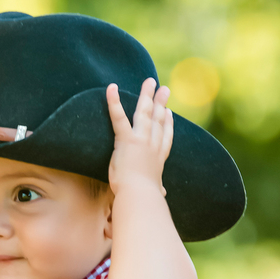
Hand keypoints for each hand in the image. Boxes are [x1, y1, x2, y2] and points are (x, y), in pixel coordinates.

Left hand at [106, 78, 172, 196]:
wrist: (140, 196)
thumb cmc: (144, 197)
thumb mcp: (153, 192)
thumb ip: (157, 190)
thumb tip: (162, 195)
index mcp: (158, 158)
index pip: (165, 137)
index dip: (167, 123)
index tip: (169, 113)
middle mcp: (153, 145)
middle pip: (158, 119)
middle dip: (160, 103)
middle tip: (164, 89)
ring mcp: (141, 139)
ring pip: (144, 112)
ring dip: (147, 95)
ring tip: (149, 81)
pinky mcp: (127, 139)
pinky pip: (118, 117)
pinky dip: (114, 101)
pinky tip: (111, 88)